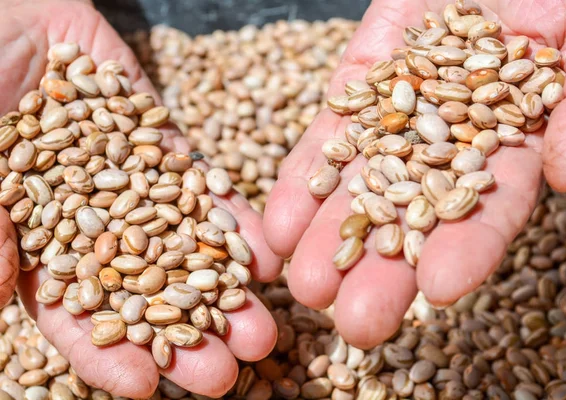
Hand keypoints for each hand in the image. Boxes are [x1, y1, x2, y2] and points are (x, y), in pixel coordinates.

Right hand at [0, 0, 281, 396]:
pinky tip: (264, 256)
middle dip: (188, 335)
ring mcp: (136, 185)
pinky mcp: (165, 146)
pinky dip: (231, 220)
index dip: (108, 353)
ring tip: (264, 329)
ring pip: (185, 248)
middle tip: (230, 371)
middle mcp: (98, 224)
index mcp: (41, 242)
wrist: (6, 14)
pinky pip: (202, 188)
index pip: (77, 314)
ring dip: (224, 290)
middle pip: (147, 292)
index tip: (145, 389)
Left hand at [264, 0, 565, 348]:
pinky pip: (324, 136)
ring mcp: (392, 116)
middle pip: (407, 217)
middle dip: (381, 269)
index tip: (441, 289)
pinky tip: (277, 225)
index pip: (485, 212)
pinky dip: (301, 179)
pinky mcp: (356, 83)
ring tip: (304, 284)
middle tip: (354, 323)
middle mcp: (439, 147)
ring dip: (328, 237)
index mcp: (502, 151)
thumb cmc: (563, 2)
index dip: (467, 249)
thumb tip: (564, 170)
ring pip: (355, 187)